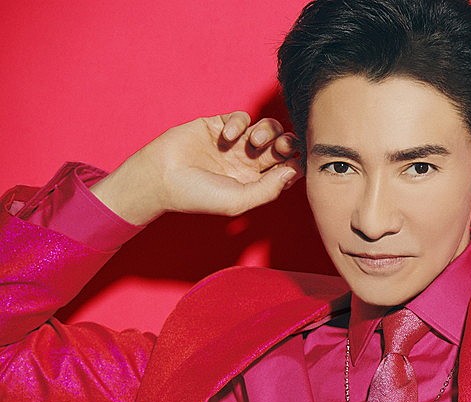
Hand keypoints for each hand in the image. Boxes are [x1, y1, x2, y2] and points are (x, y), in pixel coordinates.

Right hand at [91, 112, 301, 224]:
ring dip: (267, 131)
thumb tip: (294, 172)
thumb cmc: (198, 196)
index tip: (296, 161)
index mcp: (256, 182)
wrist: (160, 178)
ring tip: (254, 142)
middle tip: (281, 146)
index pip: (286, 168)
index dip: (296, 162)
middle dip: (287, 143)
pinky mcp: (219, 125)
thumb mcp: (238, 201)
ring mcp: (235, 143)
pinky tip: (227, 136)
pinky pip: (241, 117)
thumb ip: (268, 189)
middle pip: (281, 145)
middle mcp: (249, 162)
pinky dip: (239, 123)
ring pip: (267, 128)